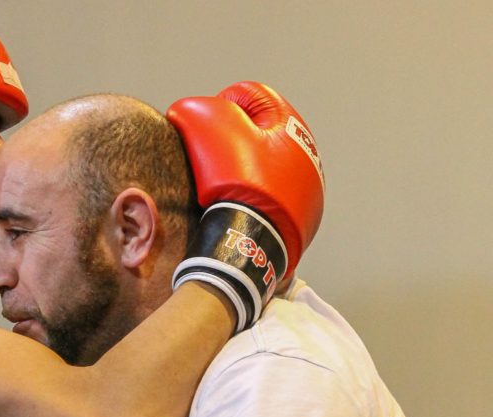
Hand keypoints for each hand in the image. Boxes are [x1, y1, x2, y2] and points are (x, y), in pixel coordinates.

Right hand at [167, 81, 324, 330]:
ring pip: (269, 168)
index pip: (251, 96)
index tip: (205, 130)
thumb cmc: (235, 182)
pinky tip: (240, 208)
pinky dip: (257, 200)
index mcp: (291, 126)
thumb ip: (197, 110)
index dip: (220, 106)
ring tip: (225, 188)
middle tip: (212, 161)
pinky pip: (274, 200)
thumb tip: (187, 111)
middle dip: (234, 141)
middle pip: (261, 133)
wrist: (253, 242)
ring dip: (247, 171)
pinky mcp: (303, 220)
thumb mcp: (208, 131)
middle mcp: (308, 155)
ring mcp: (309, 191)